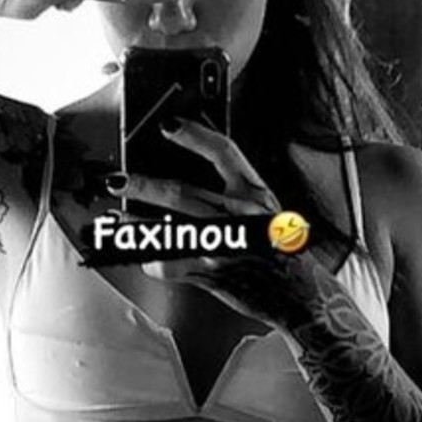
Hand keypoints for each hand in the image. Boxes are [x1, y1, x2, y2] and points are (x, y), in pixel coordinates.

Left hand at [121, 119, 289, 313]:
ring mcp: (223, 245)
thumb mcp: (269, 213)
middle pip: (180, 192)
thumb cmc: (283, 254)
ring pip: (167, 227)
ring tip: (119, 216)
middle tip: (119, 180)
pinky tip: (142, 256)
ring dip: (137, 222)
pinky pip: (170, 264)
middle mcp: (238, 216)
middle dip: (143, 185)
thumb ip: (239, 195)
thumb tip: (197, 183)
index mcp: (254, 194)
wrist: (303, 296)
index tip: (167, 125)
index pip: (223, 152)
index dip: (193, 135)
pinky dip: (152, 260)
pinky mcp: (212, 273)